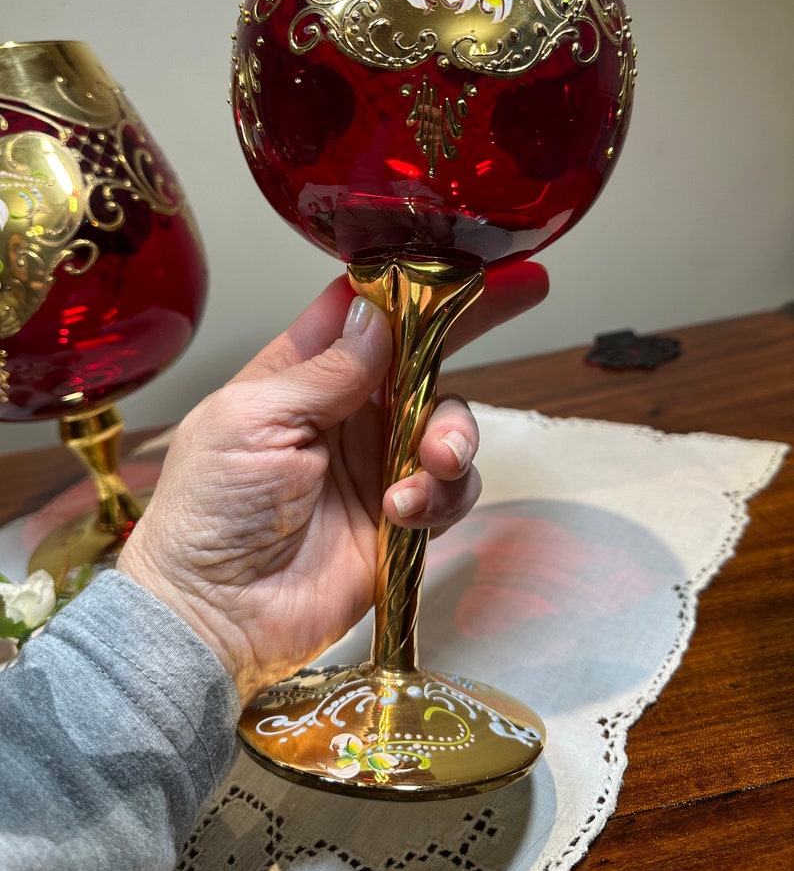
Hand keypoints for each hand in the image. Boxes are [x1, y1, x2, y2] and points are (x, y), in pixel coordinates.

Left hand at [117, 260, 547, 704]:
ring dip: (453, 434)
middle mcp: (346, 410)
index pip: (364, 310)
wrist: (218, 615)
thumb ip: (324, 369)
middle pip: (423, 354)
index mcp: (299, 374)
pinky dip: (440, 493)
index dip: (412, 281)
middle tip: (524, 292)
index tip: (462, 255)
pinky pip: (450, 487)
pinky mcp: (403, 516)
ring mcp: (377, 462)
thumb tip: (377, 312)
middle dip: (473, 323)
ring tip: (431, 462)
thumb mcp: (253, 420)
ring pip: (448, 420)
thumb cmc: (211, 510)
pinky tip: (403, 510)